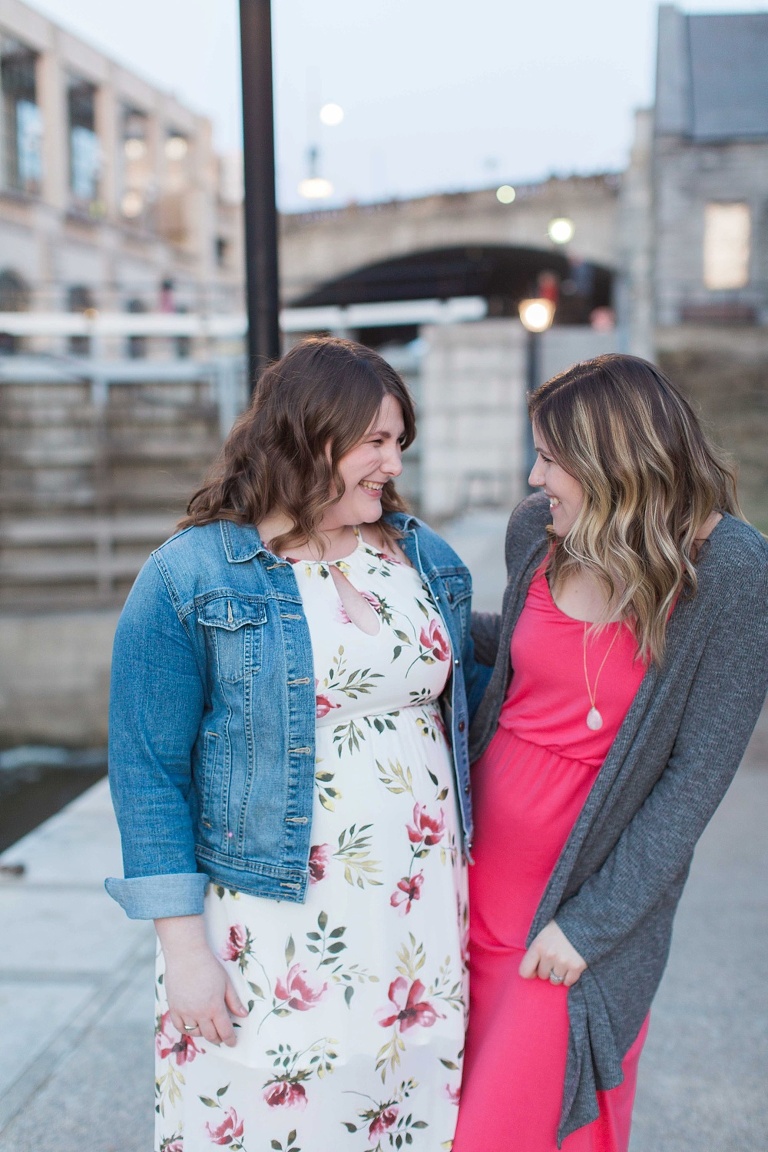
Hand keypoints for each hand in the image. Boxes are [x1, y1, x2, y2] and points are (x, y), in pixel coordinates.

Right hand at [155, 916, 248, 1046]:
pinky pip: (179, 1027)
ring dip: (203, 1033)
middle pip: (210, 1035)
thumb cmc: (209, 966)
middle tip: (221, 1036)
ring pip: (195, 1033)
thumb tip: (243, 1015)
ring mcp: (185, 1012)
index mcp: (215, 1007)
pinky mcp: (174, 1008)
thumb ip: (234, 1001)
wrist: (186, 956)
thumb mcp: (226, 982)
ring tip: (208, 1028)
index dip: (230, 1039)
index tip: (232, 1042)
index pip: (224, 1031)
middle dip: (218, 1038)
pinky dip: (186, 1030)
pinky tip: (192, 1026)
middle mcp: (200, 1013)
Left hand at [519, 920, 586, 987]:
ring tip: (562, 964)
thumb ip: (536, 949)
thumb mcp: (542, 932)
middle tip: (552, 961)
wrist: (582, 920)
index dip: (529, 972)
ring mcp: (563, 962)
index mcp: (538, 946)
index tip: (535, 969)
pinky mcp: (576, 967)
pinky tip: (570, 967)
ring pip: (555, 981)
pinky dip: (569, 978)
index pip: (525, 971)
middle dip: (546, 970)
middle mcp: (549, 955)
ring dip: (558, 975)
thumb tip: (532, 967)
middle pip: (542, 976)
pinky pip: (568, 982)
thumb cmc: (560, 926)